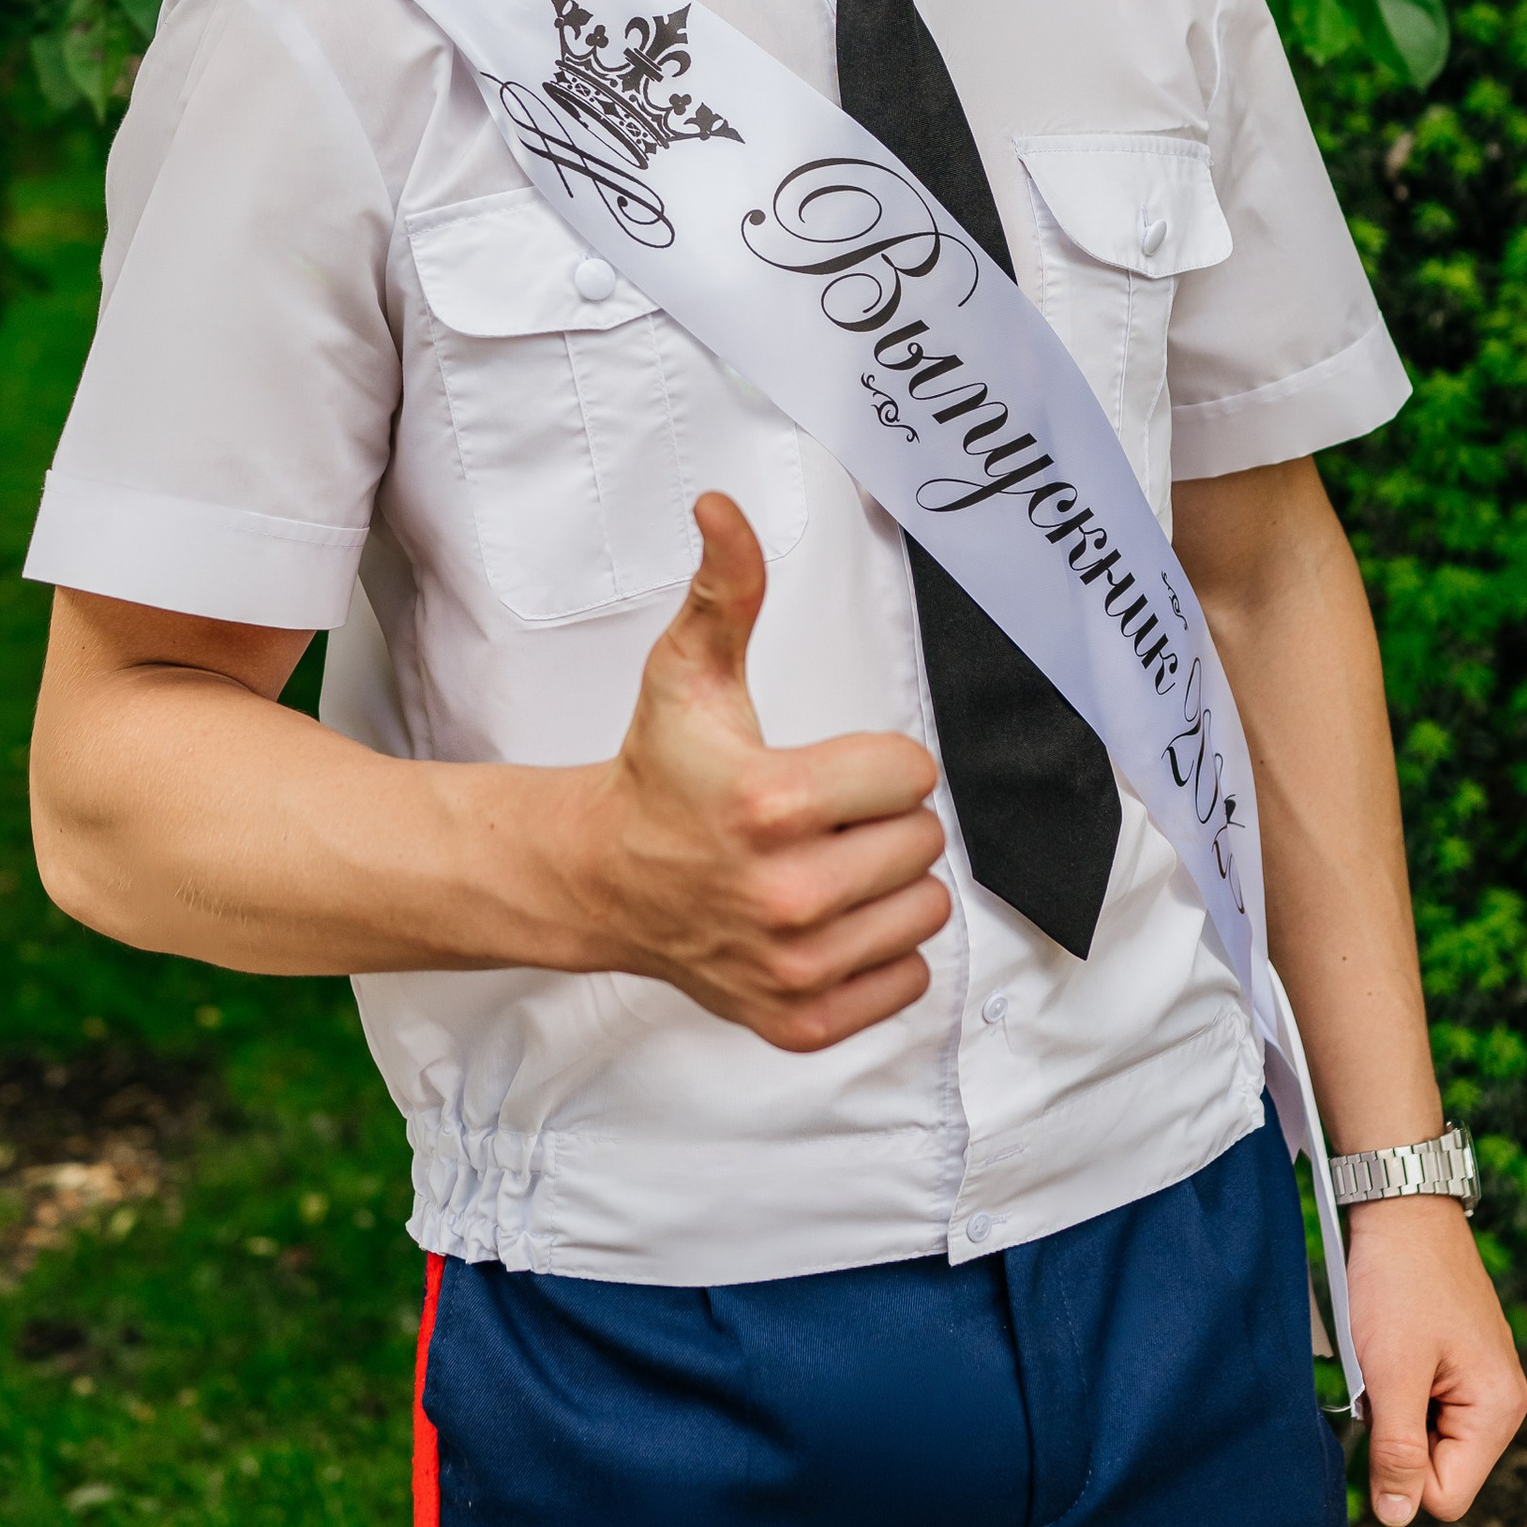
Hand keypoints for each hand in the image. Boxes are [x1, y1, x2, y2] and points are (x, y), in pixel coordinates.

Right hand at [555, 491, 951, 1050]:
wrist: (603, 880)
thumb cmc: (657, 776)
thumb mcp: (688, 673)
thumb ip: (726, 588)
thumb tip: (723, 510)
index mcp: (771, 805)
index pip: (911, 774)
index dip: (876, 764)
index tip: (825, 772)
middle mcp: (786, 895)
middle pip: (922, 843)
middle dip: (880, 823)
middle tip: (819, 821)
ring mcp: (793, 965)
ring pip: (923, 912)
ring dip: (886, 888)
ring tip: (823, 868)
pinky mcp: (801, 1017)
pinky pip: (906, 981)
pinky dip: (879, 954)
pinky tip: (827, 922)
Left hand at [1343, 1197, 1526, 1526]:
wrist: (1402, 1205)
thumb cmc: (1400, 1282)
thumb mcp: (1392, 1373)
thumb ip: (1396, 1452)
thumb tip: (1397, 1519)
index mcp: (1498, 1411)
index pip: (1445, 1497)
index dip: (1400, 1471)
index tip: (1380, 1414)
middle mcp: (1501, 1403)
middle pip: (1437, 1469)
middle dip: (1396, 1435)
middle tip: (1383, 1377)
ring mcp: (1481, 1381)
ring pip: (1424, 1437)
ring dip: (1392, 1408)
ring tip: (1384, 1355)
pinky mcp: (1458, 1361)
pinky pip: (1421, 1403)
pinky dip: (1396, 1384)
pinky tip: (1387, 1345)